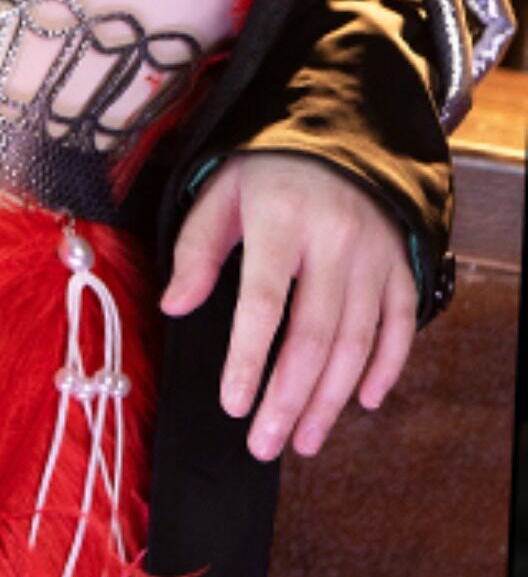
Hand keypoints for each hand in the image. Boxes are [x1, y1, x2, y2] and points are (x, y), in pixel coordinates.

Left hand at [159, 153, 417, 461]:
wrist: (340, 130)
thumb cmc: (265, 170)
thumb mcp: (218, 194)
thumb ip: (195, 252)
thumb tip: (175, 307)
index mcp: (282, 222)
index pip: (263, 305)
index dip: (248, 360)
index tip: (233, 407)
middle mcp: (336, 242)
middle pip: (314, 336)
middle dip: (289, 398)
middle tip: (264, 445)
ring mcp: (375, 255)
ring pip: (357, 340)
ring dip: (331, 398)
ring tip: (304, 440)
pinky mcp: (400, 263)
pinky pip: (400, 323)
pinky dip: (385, 365)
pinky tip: (363, 401)